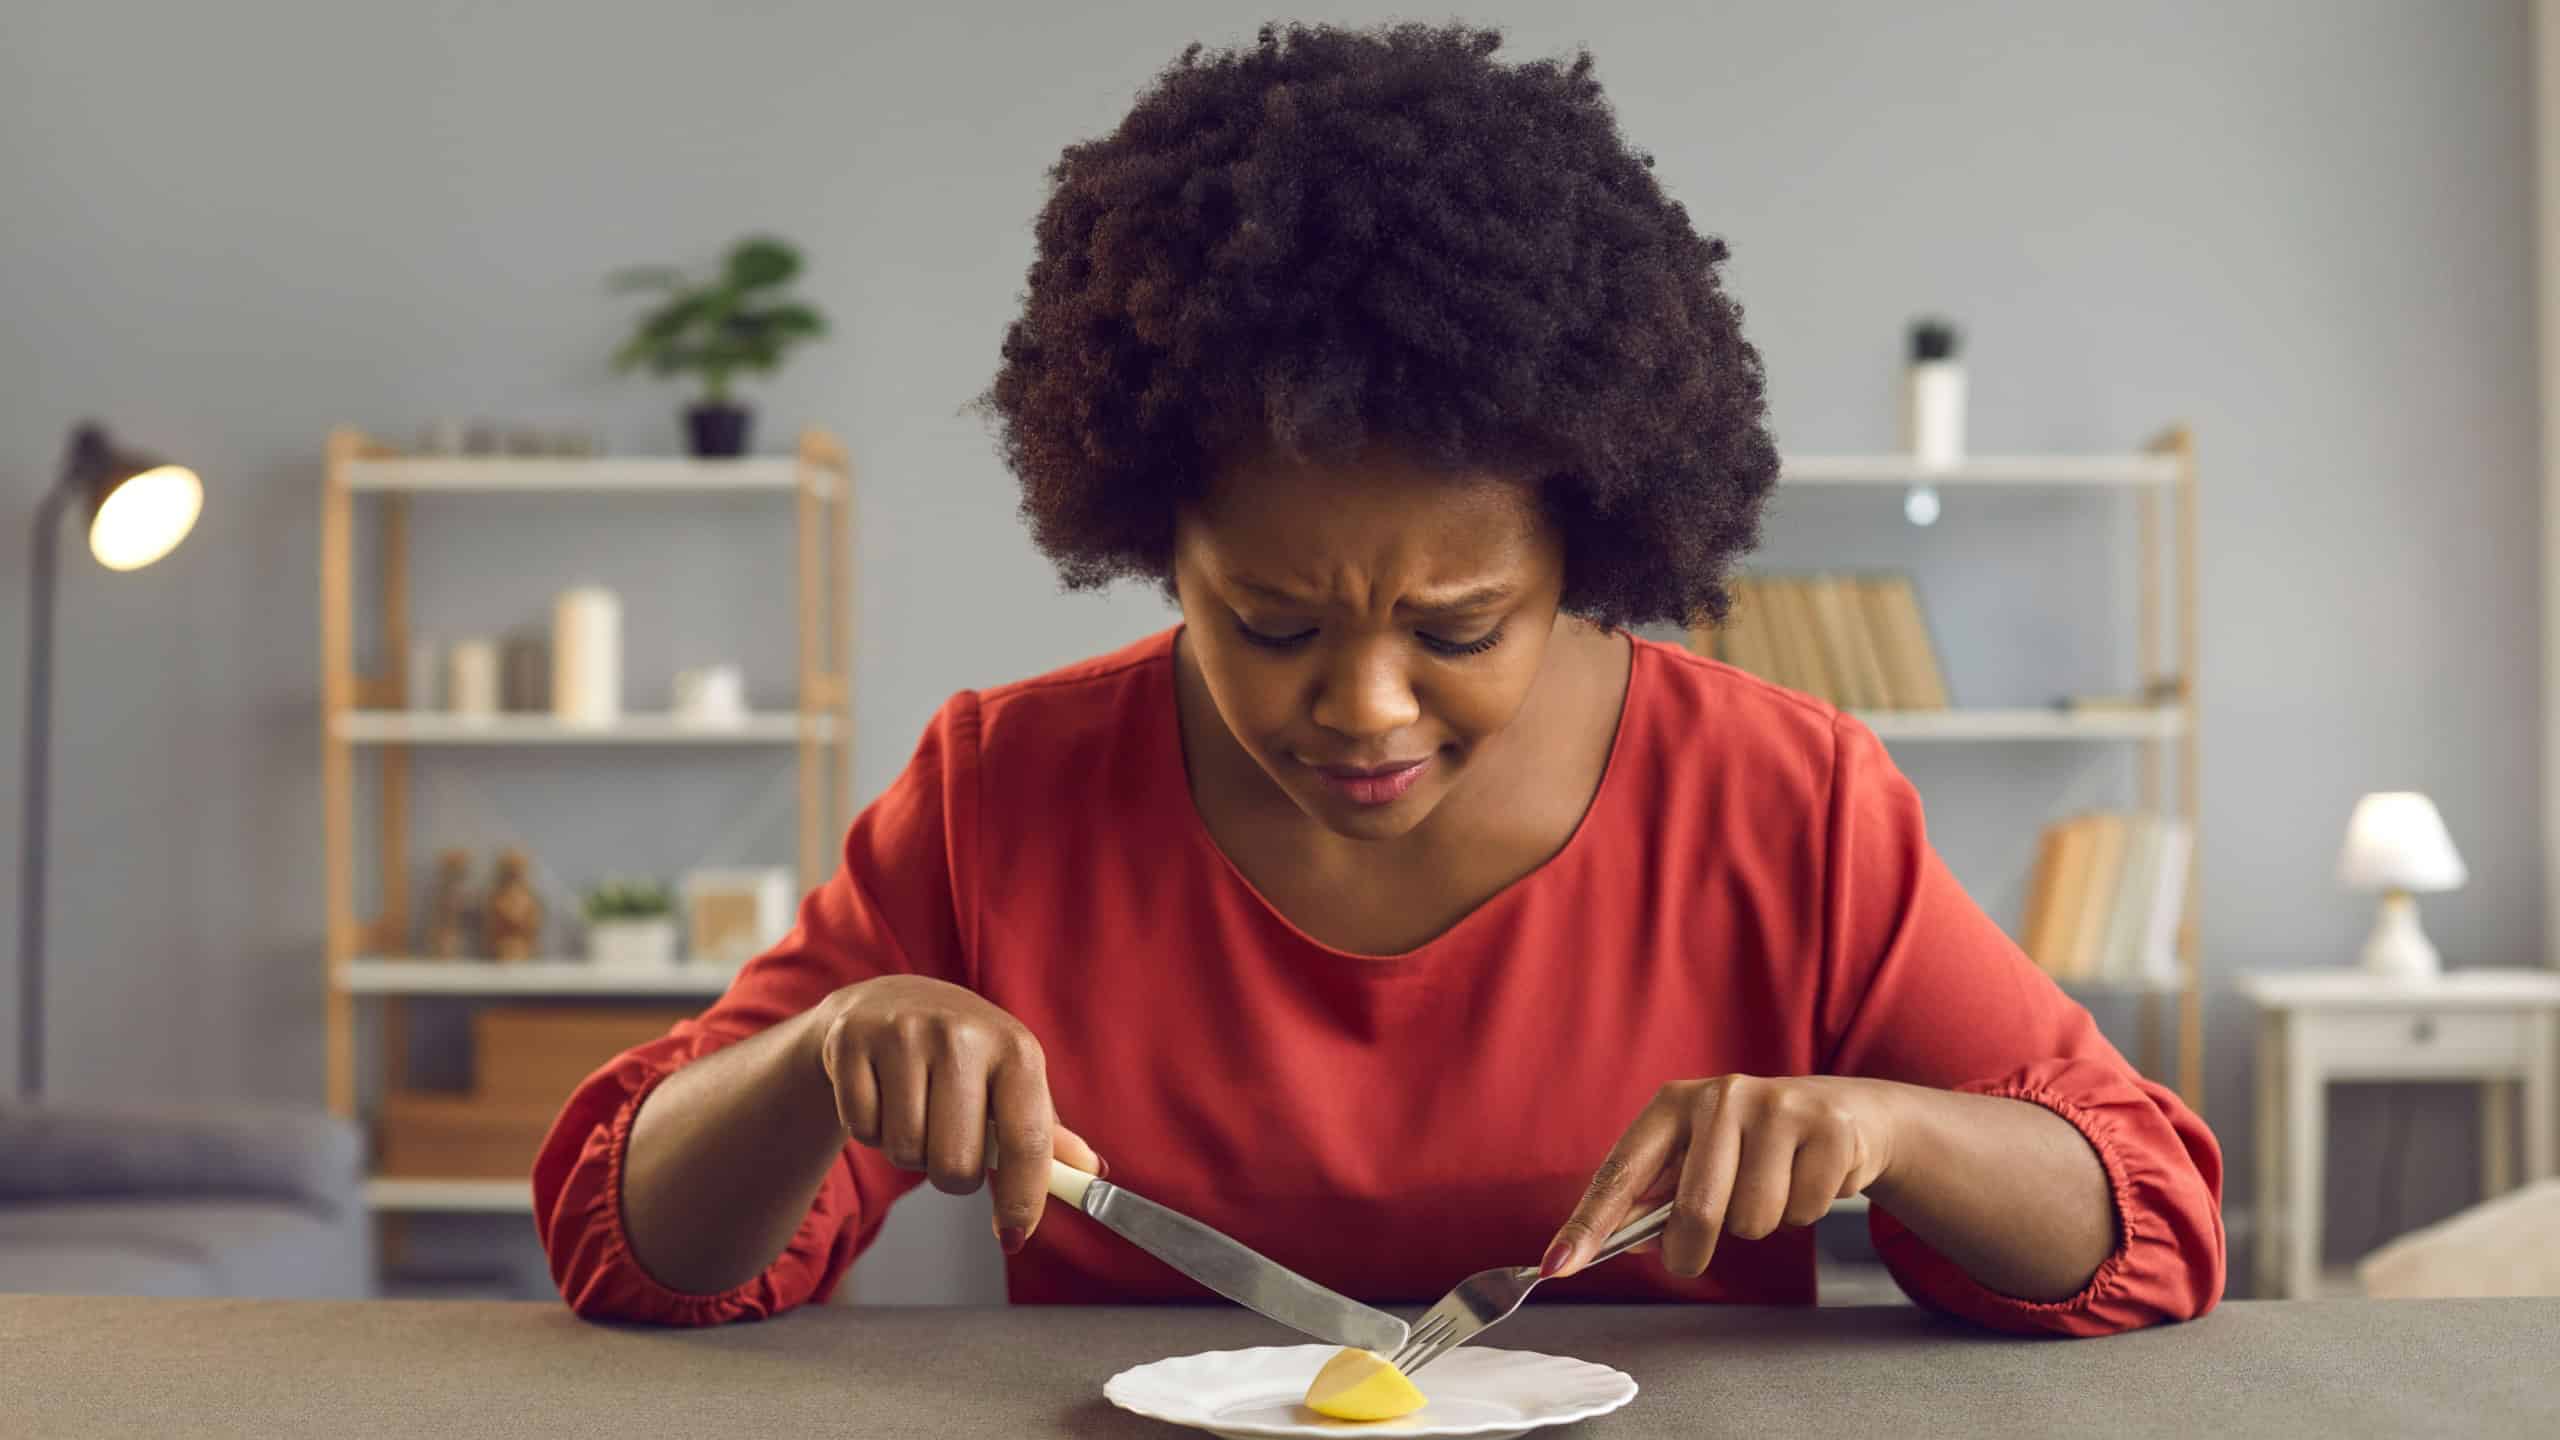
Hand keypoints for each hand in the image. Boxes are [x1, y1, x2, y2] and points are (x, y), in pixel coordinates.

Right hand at [812, 975, 1104, 1254]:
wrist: (890, 1003)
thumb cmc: (964, 1056)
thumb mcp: (1011, 1080)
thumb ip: (1046, 1133)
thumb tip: (1093, 1175)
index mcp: (1016, 1048)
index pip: (1027, 1140)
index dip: (1022, 1199)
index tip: (1013, 1237)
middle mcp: (962, 1034)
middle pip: (956, 1163)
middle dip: (951, 1174)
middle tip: (948, 1144)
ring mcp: (904, 1033)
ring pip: (905, 1151)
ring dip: (908, 1151)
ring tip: (914, 1112)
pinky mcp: (853, 1039)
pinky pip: (861, 1129)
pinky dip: (869, 1131)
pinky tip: (881, 1096)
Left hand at [1544, 1075, 1899, 1278]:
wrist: (1843, 1114)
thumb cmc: (1754, 1145)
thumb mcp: (1700, 1157)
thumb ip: (1659, 1197)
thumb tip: (1624, 1242)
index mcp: (1674, 1104)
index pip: (1622, 1171)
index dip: (1589, 1223)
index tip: (1559, 1264)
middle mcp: (1720, 1095)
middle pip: (1695, 1209)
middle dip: (1691, 1251)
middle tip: (1692, 1256)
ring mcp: (1776, 1107)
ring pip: (1754, 1218)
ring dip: (1761, 1223)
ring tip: (1772, 1187)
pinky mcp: (1825, 1128)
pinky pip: (1803, 1211)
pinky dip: (1803, 1211)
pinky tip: (1807, 1178)